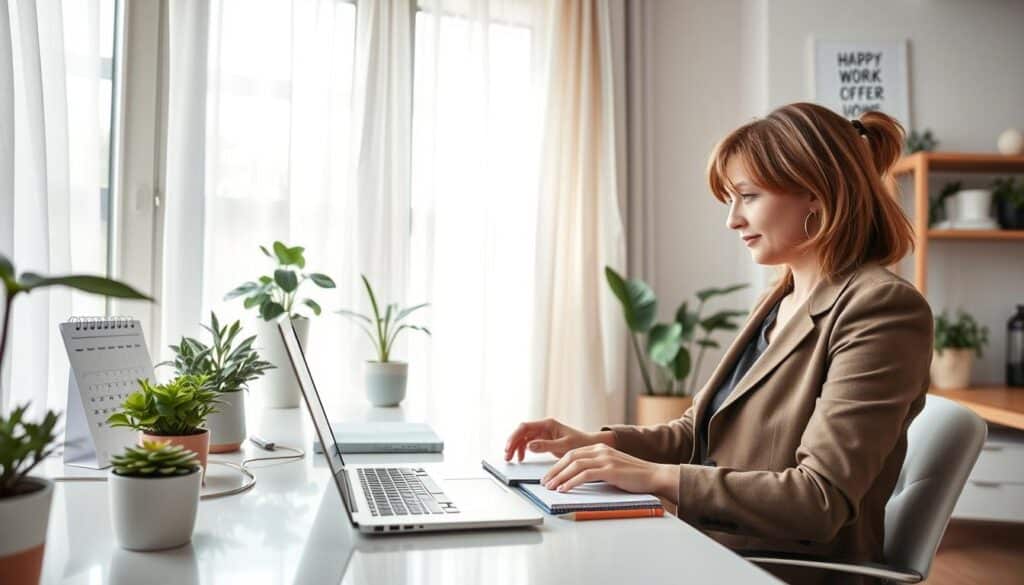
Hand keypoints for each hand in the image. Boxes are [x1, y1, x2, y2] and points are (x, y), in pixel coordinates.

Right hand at [503, 418, 614, 461]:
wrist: (589, 446)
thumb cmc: (580, 443)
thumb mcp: (564, 446)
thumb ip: (546, 446)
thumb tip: (529, 446)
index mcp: (547, 424)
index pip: (525, 427)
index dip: (514, 437)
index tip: (509, 448)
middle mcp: (543, 427)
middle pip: (521, 432)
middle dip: (512, 443)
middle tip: (507, 456)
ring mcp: (543, 433)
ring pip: (523, 438)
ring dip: (515, 447)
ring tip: (511, 459)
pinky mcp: (544, 440)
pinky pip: (528, 443)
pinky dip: (522, 450)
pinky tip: (521, 458)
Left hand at [541, 443, 678, 500]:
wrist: (654, 475)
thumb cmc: (633, 475)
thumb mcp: (611, 467)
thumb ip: (596, 469)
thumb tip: (577, 479)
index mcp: (599, 448)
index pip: (572, 454)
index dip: (557, 465)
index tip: (549, 476)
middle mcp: (600, 450)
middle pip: (570, 457)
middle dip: (554, 470)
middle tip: (544, 482)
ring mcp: (605, 459)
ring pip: (575, 465)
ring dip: (560, 477)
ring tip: (550, 487)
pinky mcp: (610, 470)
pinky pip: (585, 475)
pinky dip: (572, 482)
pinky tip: (564, 489)